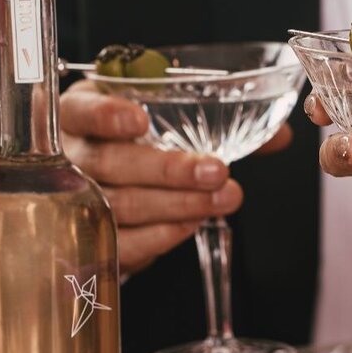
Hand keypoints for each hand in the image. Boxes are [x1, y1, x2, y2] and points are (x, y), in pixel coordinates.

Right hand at [60, 80, 291, 273]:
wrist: (112, 192)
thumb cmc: (142, 147)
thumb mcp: (170, 123)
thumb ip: (224, 125)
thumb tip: (281, 136)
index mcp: (83, 113)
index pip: (79, 110)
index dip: (105, 115)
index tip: (139, 120)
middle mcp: (70, 156)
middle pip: (109, 163)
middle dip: (168, 169)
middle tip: (217, 171)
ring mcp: (73, 202)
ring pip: (120, 205)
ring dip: (177, 203)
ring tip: (224, 199)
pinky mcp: (89, 241)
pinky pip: (122, 242)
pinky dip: (160, 235)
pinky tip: (192, 224)